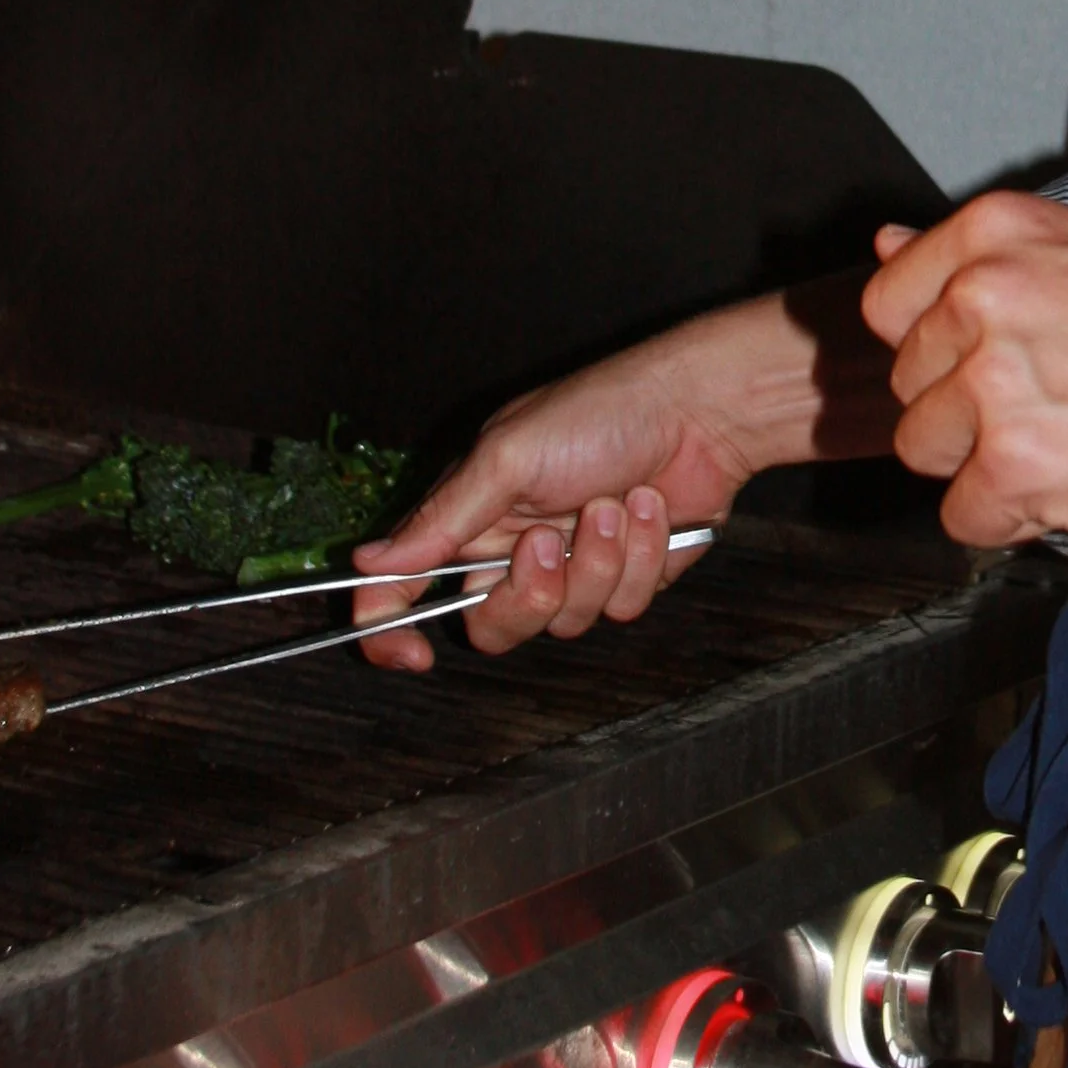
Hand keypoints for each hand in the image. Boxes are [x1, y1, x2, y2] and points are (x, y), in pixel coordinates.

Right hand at [352, 274, 895, 665]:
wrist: (701, 411)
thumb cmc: (600, 413)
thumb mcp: (507, 458)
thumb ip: (439, 520)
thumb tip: (366, 564)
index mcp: (470, 515)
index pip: (405, 587)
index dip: (392, 630)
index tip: (409, 655)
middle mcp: (514, 548)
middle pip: (492, 625)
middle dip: (527, 593)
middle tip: (550, 543)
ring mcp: (574, 568)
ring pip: (564, 621)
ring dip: (597, 561)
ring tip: (616, 504)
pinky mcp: (628, 578)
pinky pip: (622, 608)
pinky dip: (642, 558)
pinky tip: (653, 509)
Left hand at [859, 193, 1067, 575]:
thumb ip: (985, 255)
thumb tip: (882, 241)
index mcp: (996, 234)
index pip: (887, 305)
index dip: (939, 348)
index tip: (1001, 362)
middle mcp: (981, 298)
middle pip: (909, 386)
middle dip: (968, 412)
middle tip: (1065, 409)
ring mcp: (993, 384)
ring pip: (925, 454)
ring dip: (987, 469)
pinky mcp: (1014, 469)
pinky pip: (963, 519)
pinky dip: (1015, 523)